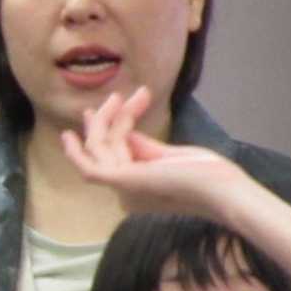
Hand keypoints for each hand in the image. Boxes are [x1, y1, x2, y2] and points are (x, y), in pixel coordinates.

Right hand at [59, 86, 249, 218]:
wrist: (221, 189)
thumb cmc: (207, 175)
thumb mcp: (171, 157)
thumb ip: (146, 149)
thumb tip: (127, 135)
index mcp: (138, 189)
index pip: (117, 156)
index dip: (113, 129)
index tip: (118, 104)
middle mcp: (124, 192)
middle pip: (104, 150)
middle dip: (104, 123)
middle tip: (113, 98)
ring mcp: (121, 188)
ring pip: (99, 149)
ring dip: (107, 120)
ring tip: (118, 97)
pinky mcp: (120, 180)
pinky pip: (91, 164)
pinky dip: (77, 151)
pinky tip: (69, 135)